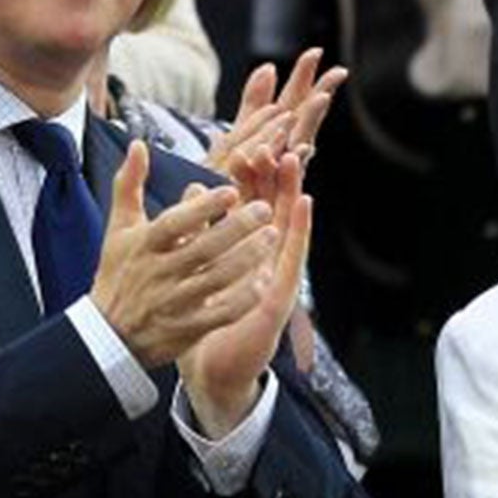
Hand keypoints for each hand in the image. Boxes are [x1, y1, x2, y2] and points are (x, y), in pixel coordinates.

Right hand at [90, 140, 279, 370]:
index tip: (232, 189)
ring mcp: (173, 303)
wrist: (109, 334)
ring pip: (216, 279)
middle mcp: (158, 273)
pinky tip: (265, 280)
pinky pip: (220, 313)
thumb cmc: (119, 272)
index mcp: (143, 246)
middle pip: (202, 249)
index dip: (202, 208)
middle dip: (236, 228)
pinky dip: (243, 297)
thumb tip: (138, 143)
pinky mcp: (187, 329)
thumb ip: (129, 185)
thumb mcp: (119, 228)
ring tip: (274, 236)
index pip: (174, 224)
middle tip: (265, 209)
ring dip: (247, 258)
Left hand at [179, 153, 313, 436]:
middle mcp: (266, 257)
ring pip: (288, 223)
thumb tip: (191, 187)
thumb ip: (196, 227)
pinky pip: (293, 256)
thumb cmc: (207, 317)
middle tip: (277, 130)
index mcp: (245, 248)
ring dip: (293, 188)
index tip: (249, 133)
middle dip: (275, 170)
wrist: (214, 367)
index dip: (251, 168)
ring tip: (296, 154)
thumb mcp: (197, 265)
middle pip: (274, 204)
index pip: (251, 199)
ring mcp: (277, 274)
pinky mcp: (282, 294)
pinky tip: (306, 203)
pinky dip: (301, 228)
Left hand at [205, 48, 346, 207]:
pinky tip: (300, 147)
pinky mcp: (274, 203)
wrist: (218, 233)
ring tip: (322, 98)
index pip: (295, 103)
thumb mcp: (243, 135)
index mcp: (281, 138)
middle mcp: (286, 157)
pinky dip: (292, 164)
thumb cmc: (234, 182)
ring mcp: (283, 180)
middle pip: (305, 121)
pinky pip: (283, 180)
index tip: (315, 51)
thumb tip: (268, 66)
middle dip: (319, 95)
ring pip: (299, 148)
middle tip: (336, 71)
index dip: (305, 78)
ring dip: (312, 122)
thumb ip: (255, 103)